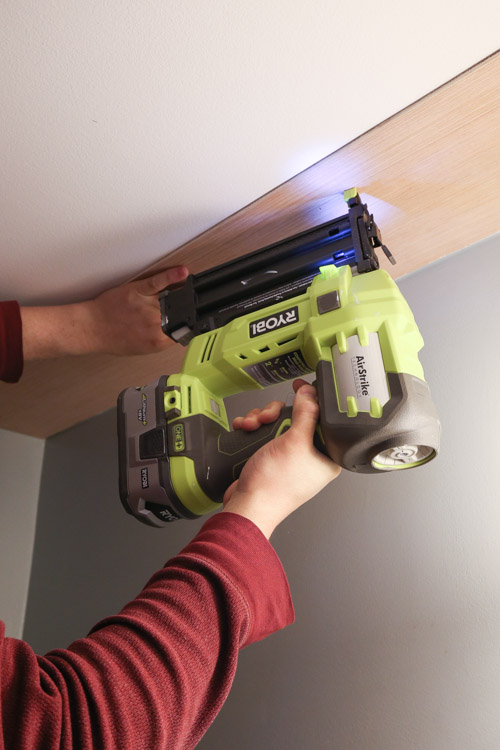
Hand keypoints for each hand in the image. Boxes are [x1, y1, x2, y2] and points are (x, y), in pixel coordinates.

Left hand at [20, 266, 188, 359]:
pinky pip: (159, 282)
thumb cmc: (112, 338)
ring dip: (179, 296)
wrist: (92, 327)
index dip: (184, 328)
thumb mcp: (140, 349)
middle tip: (172, 312)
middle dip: (176, 313)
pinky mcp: (139, 290)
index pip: (181, 333)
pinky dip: (172, 276)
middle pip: (177, 315)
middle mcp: (156, 323)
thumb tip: (174, 335)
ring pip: (172, 300)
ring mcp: (148, 305)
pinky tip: (182, 272)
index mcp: (158, 341)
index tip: (190, 324)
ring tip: (185, 293)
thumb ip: (160, 341)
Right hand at [222, 379, 340, 537]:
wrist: (247, 506)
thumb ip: (306, 414)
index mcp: (326, 456)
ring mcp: (288, 457)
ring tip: (253, 426)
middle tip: (269, 418)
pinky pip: (264, 433)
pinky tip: (246, 430)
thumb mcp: (294, 443)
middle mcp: (309, 456)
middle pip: (296, 417)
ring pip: (277, 423)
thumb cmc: (274, 487)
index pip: (323, 418)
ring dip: (261, 419)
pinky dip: (253, 428)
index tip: (300, 389)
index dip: (311, 401)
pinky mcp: (270, 458)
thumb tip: (310, 394)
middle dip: (276, 413)